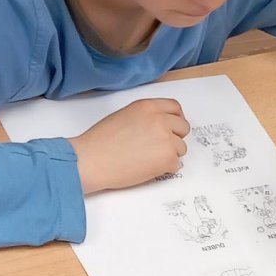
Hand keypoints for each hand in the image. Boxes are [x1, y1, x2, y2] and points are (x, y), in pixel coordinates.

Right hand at [72, 98, 189, 193]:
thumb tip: (160, 126)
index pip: (175, 108)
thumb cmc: (101, 141)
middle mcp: (160, 120)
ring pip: (181, 148)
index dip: (176, 119)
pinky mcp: (167, 159)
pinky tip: (147, 168)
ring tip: (148, 159)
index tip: (174, 128)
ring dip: (169, 155)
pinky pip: (176, 164)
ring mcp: (166, 139)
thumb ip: (146, 117)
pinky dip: (165, 169)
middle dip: (175, 138)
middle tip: (160, 147)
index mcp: (148, 107)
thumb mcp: (125, 116)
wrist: (92, 159)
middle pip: (183, 128)